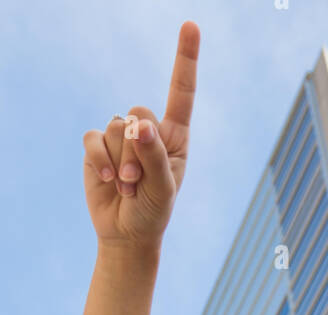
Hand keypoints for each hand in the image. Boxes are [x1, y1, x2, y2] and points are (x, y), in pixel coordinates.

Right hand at [82, 21, 199, 249]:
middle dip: (138, 151)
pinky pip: (94, 138)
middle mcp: (148, 131)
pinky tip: (108, 181)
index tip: (191, 25)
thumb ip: (154, 157)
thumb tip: (139, 124)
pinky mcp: (97, 146)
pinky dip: (100, 161)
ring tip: (128, 187)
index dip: (185, 58)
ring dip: (121, 163)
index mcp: (174, 137)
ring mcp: (121, 137)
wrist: (127, 233)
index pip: (181, 93)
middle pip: (138, 113)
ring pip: (116, 128)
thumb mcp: (163, 190)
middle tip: (139, 182)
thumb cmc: (153, 212)